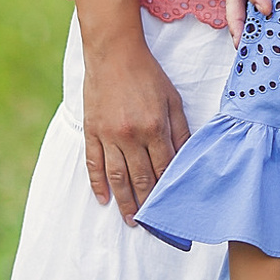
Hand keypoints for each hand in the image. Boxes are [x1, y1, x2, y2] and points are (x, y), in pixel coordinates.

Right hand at [81, 33, 188, 221]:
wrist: (113, 53)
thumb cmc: (148, 75)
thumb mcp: (172, 99)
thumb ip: (181, 130)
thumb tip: (187, 158)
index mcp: (154, 127)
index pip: (164, 168)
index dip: (168, 191)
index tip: (172, 209)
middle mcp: (130, 135)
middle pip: (140, 178)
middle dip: (147, 204)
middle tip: (152, 226)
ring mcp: (108, 135)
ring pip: (117, 177)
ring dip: (124, 201)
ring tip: (131, 220)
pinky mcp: (91, 131)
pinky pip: (94, 164)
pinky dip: (98, 184)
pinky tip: (103, 199)